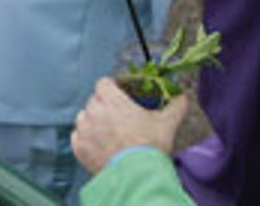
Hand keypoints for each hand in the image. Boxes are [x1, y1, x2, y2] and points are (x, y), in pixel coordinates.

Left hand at [70, 78, 186, 175]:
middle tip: (119, 114)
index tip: (121, 94)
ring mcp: (84, 131)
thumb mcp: (168, 122)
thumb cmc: (149, 144)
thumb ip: (176, 105)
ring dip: (93, 120)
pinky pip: (77, 136)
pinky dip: (86, 138)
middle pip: (93, 100)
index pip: (104, 83)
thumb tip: (182, 97)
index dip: (113, 86)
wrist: (134, 174)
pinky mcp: (78, 149)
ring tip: (108, 131)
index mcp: (113, 101)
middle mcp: (94, 113)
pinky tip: (100, 144)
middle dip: (104, 104)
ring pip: (83, 118)